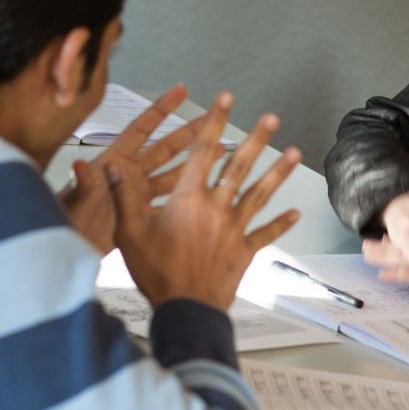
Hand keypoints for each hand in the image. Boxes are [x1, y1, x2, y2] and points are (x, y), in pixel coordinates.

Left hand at [58, 84, 205, 253]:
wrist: (61, 252)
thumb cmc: (62, 223)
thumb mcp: (71, 202)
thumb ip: (80, 185)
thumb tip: (79, 166)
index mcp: (112, 164)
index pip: (141, 129)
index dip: (161, 109)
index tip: (180, 91)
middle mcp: (127, 176)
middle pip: (164, 148)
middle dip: (188, 133)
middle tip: (210, 119)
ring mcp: (135, 196)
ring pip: (172, 175)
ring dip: (193, 164)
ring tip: (217, 152)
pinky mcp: (139, 218)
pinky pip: (168, 206)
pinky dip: (186, 201)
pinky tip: (203, 197)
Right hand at [108, 92, 301, 309]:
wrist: (186, 310)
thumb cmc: (156, 273)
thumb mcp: (129, 233)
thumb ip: (124, 197)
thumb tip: (113, 167)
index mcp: (188, 199)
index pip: (202, 151)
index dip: (214, 122)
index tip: (226, 99)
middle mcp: (216, 208)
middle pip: (238, 167)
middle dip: (255, 139)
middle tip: (272, 117)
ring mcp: (233, 229)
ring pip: (259, 194)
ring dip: (278, 172)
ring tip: (294, 152)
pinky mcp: (244, 251)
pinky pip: (266, 234)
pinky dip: (281, 223)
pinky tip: (295, 212)